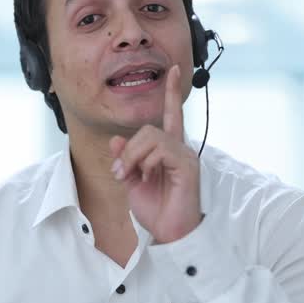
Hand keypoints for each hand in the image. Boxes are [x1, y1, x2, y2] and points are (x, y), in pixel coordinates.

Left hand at [109, 64, 202, 243]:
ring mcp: (185, 156)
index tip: (173, 69)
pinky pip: (161, 149)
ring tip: (132, 177)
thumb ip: (125, 159)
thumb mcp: (131, 182)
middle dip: (128, 150)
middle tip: (120, 172)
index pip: (171, 115)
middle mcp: (180, 149)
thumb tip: (116, 140)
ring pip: (152, 137)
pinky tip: (146, 178)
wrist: (168, 233)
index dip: (171, 93)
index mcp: (168, 150)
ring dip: (133, 157)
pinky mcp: (187, 166)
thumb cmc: (155, 210)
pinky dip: (146, 162)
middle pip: (149, 129)